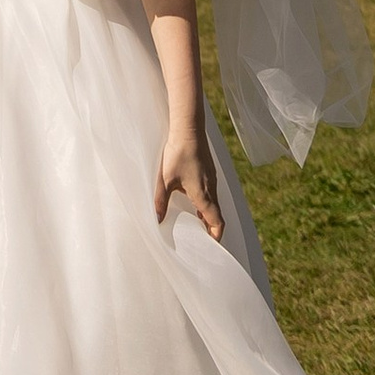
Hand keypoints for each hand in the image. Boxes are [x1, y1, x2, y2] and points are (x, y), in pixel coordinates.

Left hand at [155, 114, 223, 242]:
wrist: (188, 129)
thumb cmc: (177, 154)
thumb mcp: (165, 180)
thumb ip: (160, 202)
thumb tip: (157, 221)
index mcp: (203, 195)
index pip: (217, 221)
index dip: (216, 235)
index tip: (211, 246)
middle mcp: (211, 188)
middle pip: (216, 215)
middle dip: (210, 228)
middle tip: (200, 239)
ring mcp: (211, 179)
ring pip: (213, 203)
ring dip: (207, 215)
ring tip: (195, 224)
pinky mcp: (208, 171)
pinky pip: (210, 192)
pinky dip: (205, 203)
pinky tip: (192, 202)